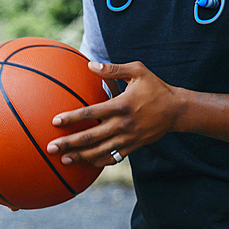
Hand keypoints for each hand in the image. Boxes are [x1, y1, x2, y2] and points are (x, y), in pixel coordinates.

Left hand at [46, 61, 180, 166]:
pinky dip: (99, 162)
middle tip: (50, 148)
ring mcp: (128, 138)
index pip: (91, 113)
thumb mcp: (137, 71)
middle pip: (91, 137)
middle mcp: (123, 124)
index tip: (55, 121)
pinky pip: (113, 158)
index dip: (72, 117)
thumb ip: (113, 69)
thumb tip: (89, 64)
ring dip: (80, 157)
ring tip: (63, 160)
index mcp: (121, 105)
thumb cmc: (155, 87)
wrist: (177, 110)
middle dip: (69, 143)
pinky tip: (86, 163)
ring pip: (100, 151)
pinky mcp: (133, 147)